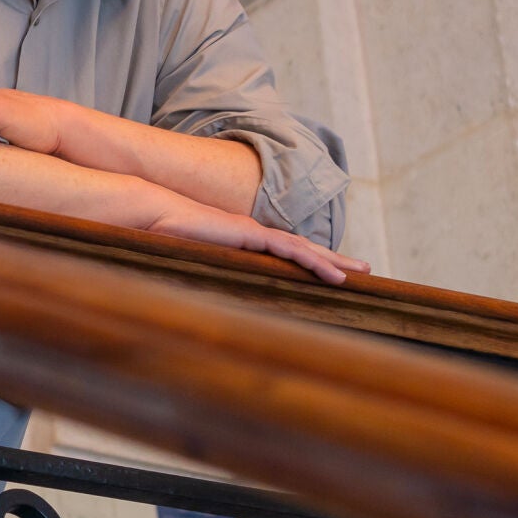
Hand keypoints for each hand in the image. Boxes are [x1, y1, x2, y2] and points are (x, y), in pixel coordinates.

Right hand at [146, 201, 370, 284]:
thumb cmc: (166, 238)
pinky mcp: (251, 234)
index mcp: (243, 241)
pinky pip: (290, 251)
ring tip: (360, 272)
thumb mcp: (193, 261)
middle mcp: (254, 234)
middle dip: (334, 258)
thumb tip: (207, 303)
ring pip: (303, 249)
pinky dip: (314, 263)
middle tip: (363, 270)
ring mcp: (255, 232)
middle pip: (302, 248)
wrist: (154, 214)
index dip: (309, 260)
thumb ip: (206, 274)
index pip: (284, 252)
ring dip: (334, 260)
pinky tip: (334, 275)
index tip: (330, 272)